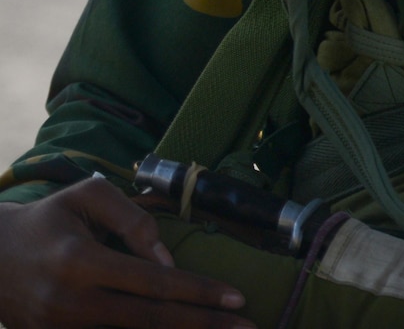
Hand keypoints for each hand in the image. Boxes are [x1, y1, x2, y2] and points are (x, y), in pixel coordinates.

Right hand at [0, 178, 250, 328]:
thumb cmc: (47, 219)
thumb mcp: (87, 197)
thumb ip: (133, 221)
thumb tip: (169, 260)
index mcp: (79, 261)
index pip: (154, 282)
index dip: (199, 293)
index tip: (237, 299)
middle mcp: (68, 302)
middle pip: (149, 321)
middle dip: (202, 326)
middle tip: (247, 328)